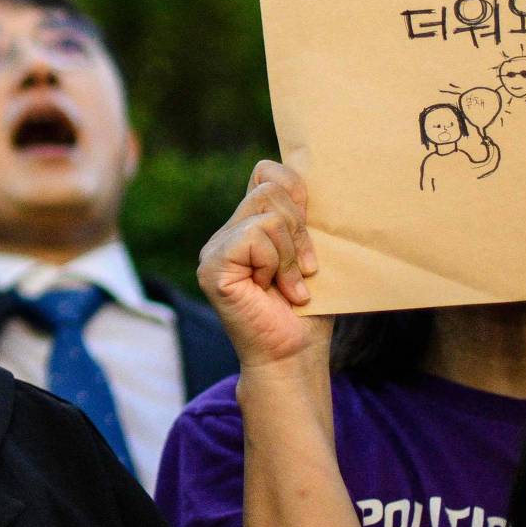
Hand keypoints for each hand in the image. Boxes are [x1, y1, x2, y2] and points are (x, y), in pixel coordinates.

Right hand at [198, 161, 331, 368]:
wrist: (294, 354)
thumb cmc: (308, 310)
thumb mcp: (312, 252)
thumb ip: (301, 216)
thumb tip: (302, 178)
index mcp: (249, 225)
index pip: (267, 172)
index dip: (295, 191)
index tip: (309, 235)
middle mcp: (227, 232)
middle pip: (271, 189)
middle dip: (299, 231)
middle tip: (303, 270)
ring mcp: (215, 248)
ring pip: (267, 212)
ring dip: (291, 252)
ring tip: (290, 285)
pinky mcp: (213, 266)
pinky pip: (255, 236)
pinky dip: (276, 264)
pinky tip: (272, 289)